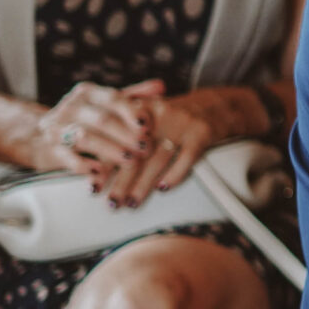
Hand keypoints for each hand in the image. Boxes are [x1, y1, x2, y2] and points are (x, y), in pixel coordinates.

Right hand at [30, 81, 156, 175]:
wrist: (47, 136)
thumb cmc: (90, 119)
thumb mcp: (109, 105)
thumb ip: (135, 96)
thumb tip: (160, 86)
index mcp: (88, 93)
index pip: (113, 98)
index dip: (132, 112)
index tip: (148, 126)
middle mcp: (71, 107)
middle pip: (102, 120)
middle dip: (126, 135)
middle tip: (146, 148)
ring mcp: (58, 128)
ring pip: (86, 138)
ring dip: (111, 151)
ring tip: (131, 160)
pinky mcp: (52, 149)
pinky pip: (69, 159)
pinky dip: (85, 166)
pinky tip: (101, 173)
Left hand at [94, 84, 230, 208]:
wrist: (216, 105)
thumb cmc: (172, 119)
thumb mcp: (147, 116)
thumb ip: (121, 133)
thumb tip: (93, 167)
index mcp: (140, 109)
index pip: (116, 140)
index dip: (103, 165)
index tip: (93, 187)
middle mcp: (158, 114)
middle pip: (136, 151)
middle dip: (121, 180)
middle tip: (111, 203)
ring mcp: (181, 123)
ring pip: (158, 158)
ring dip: (143, 184)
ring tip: (132, 203)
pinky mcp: (202, 133)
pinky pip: (187, 157)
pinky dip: (175, 174)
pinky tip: (163, 188)